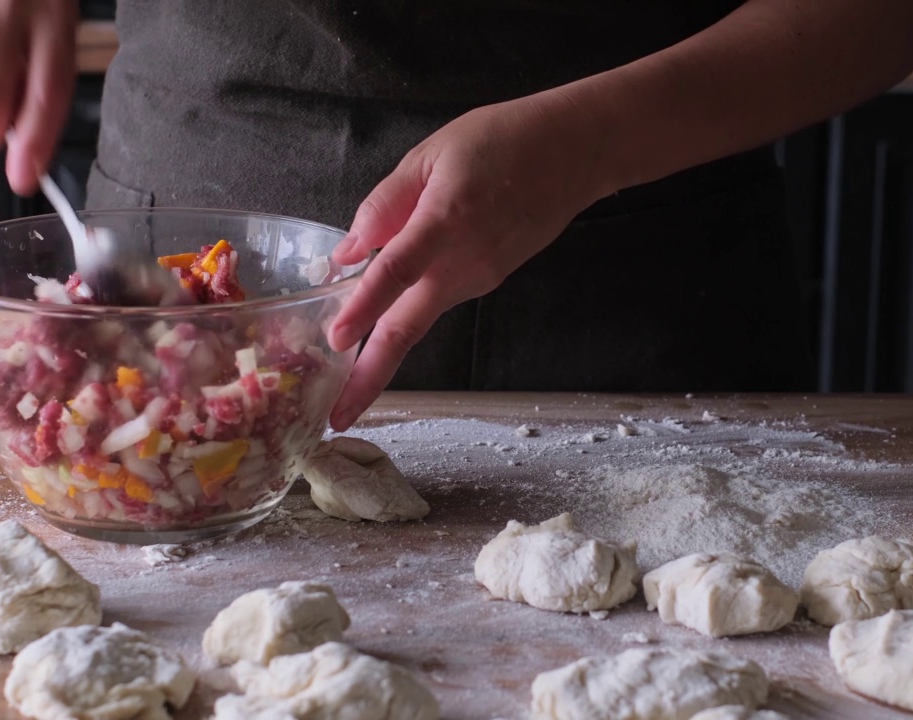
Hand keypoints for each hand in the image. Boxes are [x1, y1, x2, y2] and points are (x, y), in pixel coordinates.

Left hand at [327, 92, 604, 429]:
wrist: (577, 154)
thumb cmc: (504, 140)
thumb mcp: (431, 154)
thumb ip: (385, 204)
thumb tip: (347, 251)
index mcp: (446, 222)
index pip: (395, 273)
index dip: (363, 306)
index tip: (335, 341)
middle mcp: (464, 264)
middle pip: (408, 330)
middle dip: (370, 378)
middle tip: (336, 418)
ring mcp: (479, 278)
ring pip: (419, 318)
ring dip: (383, 347)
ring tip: (342, 369)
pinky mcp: (488, 281)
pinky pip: (437, 297)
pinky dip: (410, 307)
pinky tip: (391, 301)